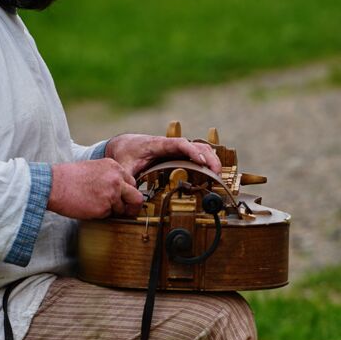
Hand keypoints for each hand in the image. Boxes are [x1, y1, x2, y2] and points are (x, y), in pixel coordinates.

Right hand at [48, 159, 143, 218]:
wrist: (53, 185)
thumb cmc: (69, 177)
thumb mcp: (94, 168)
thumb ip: (109, 177)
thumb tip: (119, 191)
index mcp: (114, 167)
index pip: (132, 182)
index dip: (128, 193)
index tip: (124, 199)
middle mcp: (116, 179)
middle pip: (136, 197)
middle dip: (131, 207)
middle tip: (125, 212)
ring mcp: (112, 194)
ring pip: (122, 209)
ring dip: (112, 211)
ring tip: (95, 206)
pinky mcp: (104, 208)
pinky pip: (108, 216)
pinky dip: (100, 215)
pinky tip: (88, 207)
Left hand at [104, 133, 221, 176]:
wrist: (123, 144)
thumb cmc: (125, 153)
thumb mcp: (124, 166)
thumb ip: (128, 179)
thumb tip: (132, 195)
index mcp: (158, 144)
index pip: (180, 144)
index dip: (192, 151)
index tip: (200, 161)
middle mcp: (171, 145)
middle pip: (196, 145)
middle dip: (208, 157)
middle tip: (216, 172)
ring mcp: (177, 149)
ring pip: (200, 149)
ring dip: (211, 159)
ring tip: (218, 176)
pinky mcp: (179, 155)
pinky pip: (197, 155)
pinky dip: (207, 161)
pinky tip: (212, 174)